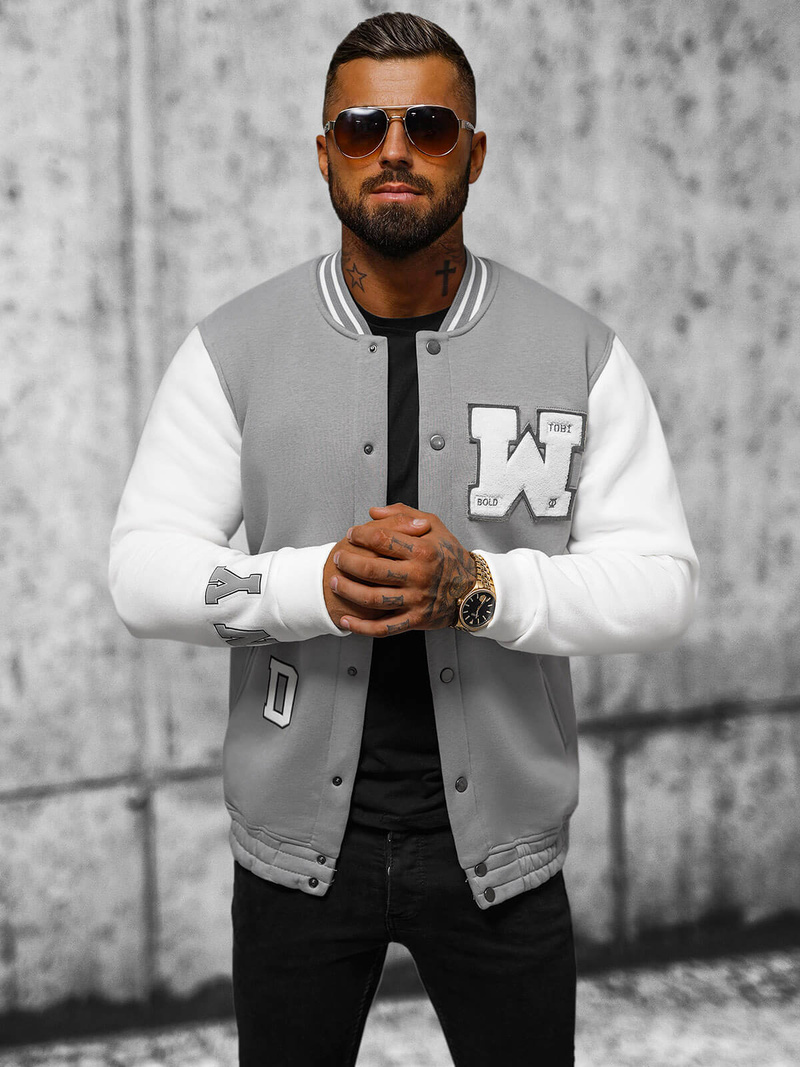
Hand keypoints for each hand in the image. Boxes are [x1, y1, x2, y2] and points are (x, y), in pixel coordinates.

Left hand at [331, 503, 475, 636]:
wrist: (473, 589)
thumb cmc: (452, 557)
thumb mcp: (434, 526)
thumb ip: (404, 515)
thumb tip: (374, 512)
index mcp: (423, 550)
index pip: (382, 539)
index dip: (360, 535)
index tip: (352, 534)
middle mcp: (418, 575)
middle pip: (372, 569)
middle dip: (348, 563)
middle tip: (338, 558)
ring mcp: (416, 600)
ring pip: (373, 598)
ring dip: (348, 591)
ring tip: (336, 582)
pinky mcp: (415, 620)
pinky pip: (384, 627)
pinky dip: (362, 627)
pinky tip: (347, 620)